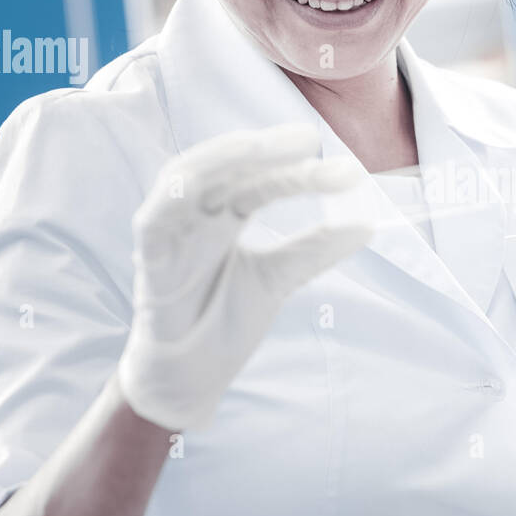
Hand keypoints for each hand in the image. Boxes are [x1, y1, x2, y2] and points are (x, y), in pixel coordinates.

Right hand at [116, 124, 371, 430]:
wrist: (190, 378)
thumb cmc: (223, 320)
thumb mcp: (279, 277)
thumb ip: (315, 249)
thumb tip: (367, 222)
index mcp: (227, 214)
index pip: (264, 181)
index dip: (300, 172)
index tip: (346, 171)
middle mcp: (198, 214)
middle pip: (228, 168)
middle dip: (264, 150)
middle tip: (307, 137)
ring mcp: (171, 233)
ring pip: (187, 178)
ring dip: (223, 159)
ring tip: (262, 147)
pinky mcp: (149, 259)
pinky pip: (153, 220)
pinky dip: (171, 198)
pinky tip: (196, 183)